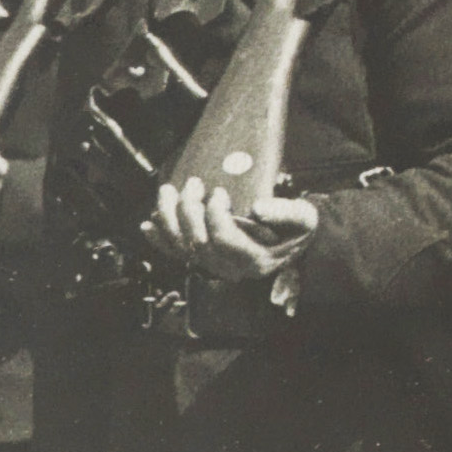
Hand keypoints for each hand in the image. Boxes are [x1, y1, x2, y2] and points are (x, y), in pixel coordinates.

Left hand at [147, 180, 318, 279]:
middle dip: (188, 209)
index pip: (222, 239)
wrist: (292, 244)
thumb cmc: (297, 228)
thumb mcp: (303, 217)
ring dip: (169, 218)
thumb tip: (258, 207)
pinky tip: (148, 225)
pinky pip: (176, 254)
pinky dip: (159, 239)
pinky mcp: (205, 262)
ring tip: (167, 192)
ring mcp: (215, 268)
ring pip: (182, 248)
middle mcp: (231, 268)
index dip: (214, 214)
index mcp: (255, 259)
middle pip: (197, 242)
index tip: (218, 192)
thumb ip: (285, 212)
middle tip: (192, 183)